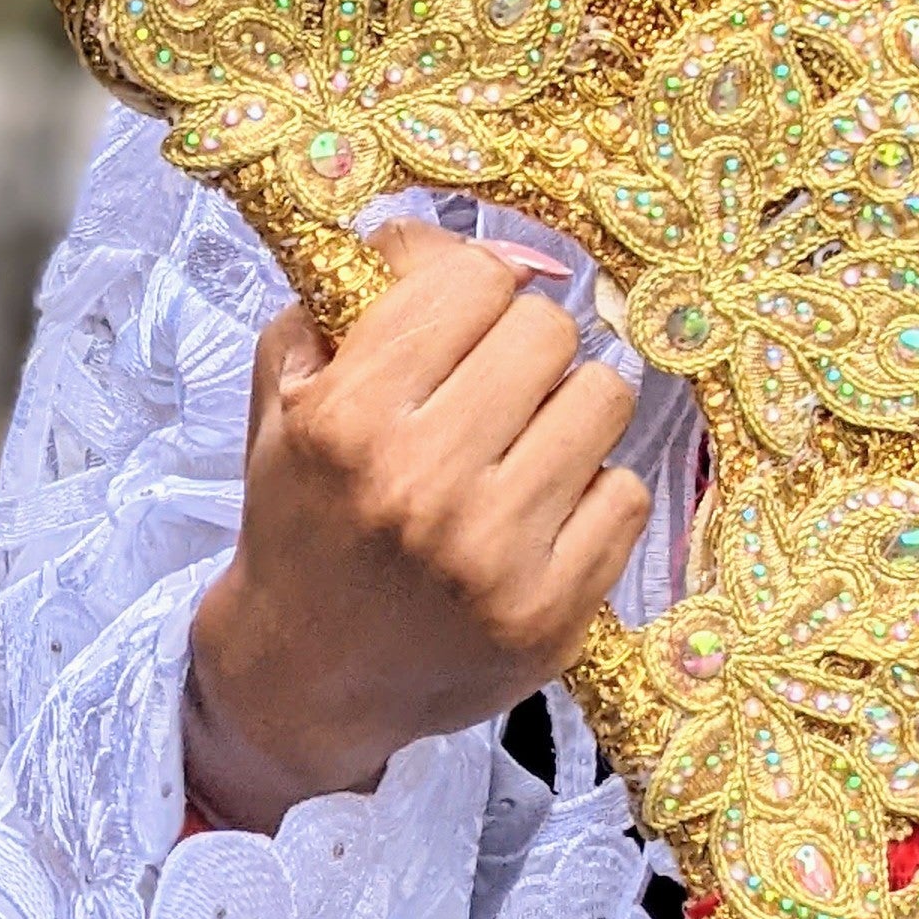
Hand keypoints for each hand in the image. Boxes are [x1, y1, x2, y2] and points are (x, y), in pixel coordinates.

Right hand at [187, 218, 649, 831]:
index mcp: (346, 420)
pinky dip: (595, 491)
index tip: (461, 319)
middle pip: (550, 332)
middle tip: (498, 384)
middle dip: (526, 345)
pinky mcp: (550, 614)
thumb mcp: (289, 390)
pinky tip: (545, 512)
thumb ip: (361, 291)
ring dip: (571, 410)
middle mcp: (419, 486)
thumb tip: (478, 245)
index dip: (474, 288)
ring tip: (527, 442)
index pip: (475, 280)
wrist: (304, 674)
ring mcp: (491, 557)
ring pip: (605, 398)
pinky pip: (629, 492)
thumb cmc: (305, 513)